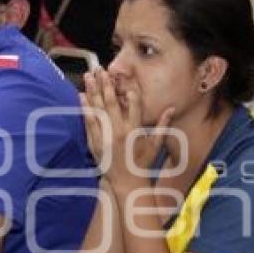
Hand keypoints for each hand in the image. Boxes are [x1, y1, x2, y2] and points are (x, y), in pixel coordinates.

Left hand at [81, 69, 173, 188]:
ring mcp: (105, 137)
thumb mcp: (155, 144)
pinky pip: (88, 123)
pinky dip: (85, 109)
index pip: (133, 106)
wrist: (127, 182)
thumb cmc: (142, 163)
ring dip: (93, 91)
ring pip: (97, 109)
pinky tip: (82, 96)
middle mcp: (119, 132)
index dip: (129, 92)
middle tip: (101, 70)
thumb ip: (163, 125)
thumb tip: (171, 109)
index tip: (126, 80)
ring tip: (89, 76)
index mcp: (135, 131)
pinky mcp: (95, 143)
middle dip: (106, 84)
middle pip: (112, 103)